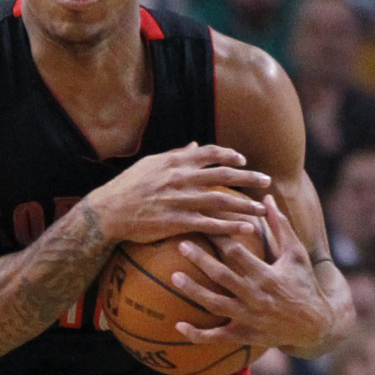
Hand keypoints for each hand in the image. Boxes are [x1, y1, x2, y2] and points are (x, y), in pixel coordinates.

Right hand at [87, 142, 270, 243]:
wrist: (108, 212)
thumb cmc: (127, 186)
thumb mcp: (150, 164)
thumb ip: (176, 155)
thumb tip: (194, 146)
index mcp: (175, 162)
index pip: (210, 154)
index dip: (230, 156)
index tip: (243, 161)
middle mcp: (181, 178)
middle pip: (223, 176)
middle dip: (248, 179)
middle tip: (266, 182)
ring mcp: (181, 201)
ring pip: (221, 201)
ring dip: (245, 205)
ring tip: (263, 209)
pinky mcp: (178, 222)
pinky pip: (210, 224)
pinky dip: (230, 226)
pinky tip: (246, 229)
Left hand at [170, 195, 330, 349]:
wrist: (316, 325)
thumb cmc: (304, 284)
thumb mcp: (296, 254)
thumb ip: (280, 225)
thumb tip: (267, 197)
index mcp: (267, 276)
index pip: (238, 253)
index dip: (219, 237)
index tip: (202, 222)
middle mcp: (255, 297)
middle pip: (223, 276)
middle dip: (201, 260)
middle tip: (181, 244)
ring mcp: (248, 318)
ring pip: (215, 305)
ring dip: (194, 292)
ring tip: (174, 277)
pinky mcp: (243, 335)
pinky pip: (216, 337)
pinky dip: (197, 334)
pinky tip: (178, 326)